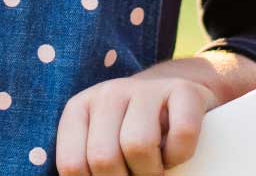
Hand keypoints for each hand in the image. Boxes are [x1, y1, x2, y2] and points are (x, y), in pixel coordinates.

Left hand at [55, 54, 255, 174]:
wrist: (173, 97)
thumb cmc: (132, 132)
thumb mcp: (102, 144)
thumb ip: (92, 164)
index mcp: (79, 109)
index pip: (72, 164)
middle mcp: (108, 94)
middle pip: (104, 157)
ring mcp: (145, 88)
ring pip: (138, 145)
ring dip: (151, 172)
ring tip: (155, 168)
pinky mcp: (183, 89)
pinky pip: (181, 134)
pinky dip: (180, 156)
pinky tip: (174, 152)